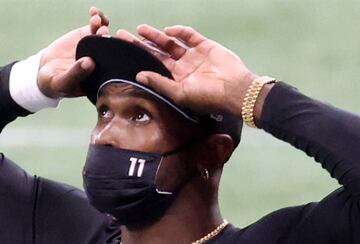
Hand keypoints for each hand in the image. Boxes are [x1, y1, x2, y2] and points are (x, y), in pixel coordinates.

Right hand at [37, 7, 108, 97]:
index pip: (114, 69)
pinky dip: (97, 18)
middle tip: (102, 32)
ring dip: (102, 27)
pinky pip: (97, 26)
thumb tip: (89, 63)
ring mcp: (97, 49)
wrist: (46, 70)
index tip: (110, 50)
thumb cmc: (55, 82)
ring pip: (105, 36)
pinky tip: (94, 12)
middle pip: (112, 50)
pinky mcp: (89, 36)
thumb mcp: (62, 82)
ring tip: (95, 21)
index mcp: (101, 77)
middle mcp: (102, 62)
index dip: (116, 59)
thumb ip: (75, 74)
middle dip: (109, 40)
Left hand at [117, 25, 257, 116]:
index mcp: (176, 81)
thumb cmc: (208, 98)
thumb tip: (139, 75)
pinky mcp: (206, 46)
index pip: (152, 67)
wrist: (236, 90)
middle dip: (141, 44)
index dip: (138, 58)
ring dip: (156, 36)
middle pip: (158, 53)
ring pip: (171, 43)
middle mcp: (183, 68)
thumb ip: (159, 83)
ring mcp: (194, 56)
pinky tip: (168, 30)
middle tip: (123, 35)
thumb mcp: (179, 93)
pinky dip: (179, 31)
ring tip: (140, 29)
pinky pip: (189, 36)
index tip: (123, 51)